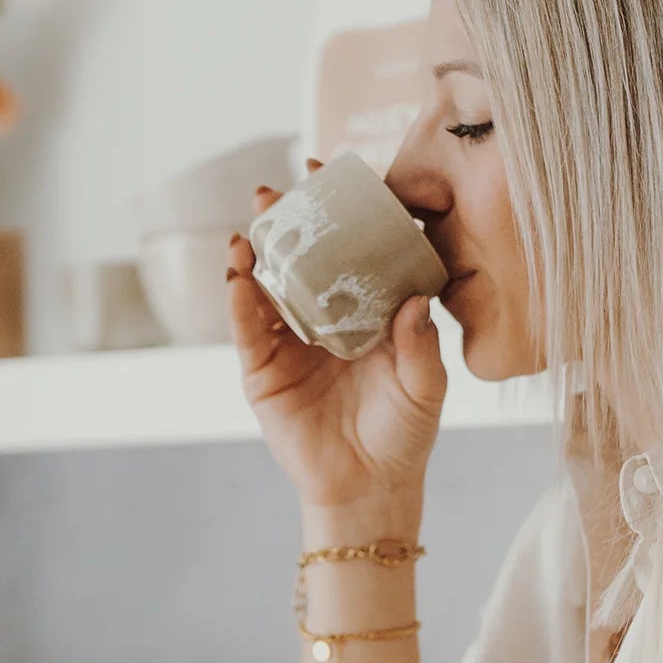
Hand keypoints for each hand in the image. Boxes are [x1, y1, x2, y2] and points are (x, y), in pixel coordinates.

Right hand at [227, 171, 445, 532]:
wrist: (369, 488)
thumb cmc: (404, 433)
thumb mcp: (425, 387)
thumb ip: (421, 345)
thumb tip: (413, 299)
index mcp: (365, 310)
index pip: (350, 251)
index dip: (341, 214)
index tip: (335, 175)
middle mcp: (323, 317)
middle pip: (299, 258)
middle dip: (284, 221)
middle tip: (276, 189)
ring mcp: (288, 341)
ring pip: (266, 285)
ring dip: (254, 252)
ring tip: (250, 226)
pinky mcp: (262, 371)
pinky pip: (247, 329)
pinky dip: (239, 301)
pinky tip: (237, 275)